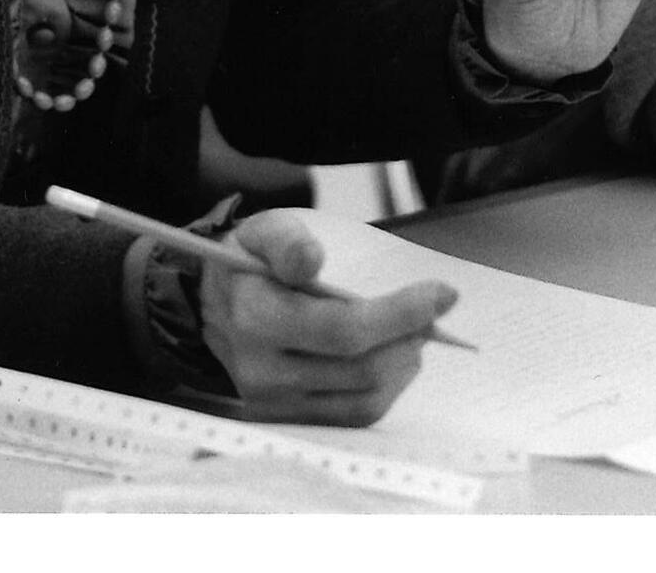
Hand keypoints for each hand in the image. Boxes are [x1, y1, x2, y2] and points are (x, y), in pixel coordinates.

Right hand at [195, 209, 457, 425]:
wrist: (212, 306)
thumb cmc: (251, 263)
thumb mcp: (263, 232)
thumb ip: (287, 242)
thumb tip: (311, 260)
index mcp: (255, 320)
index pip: (343, 330)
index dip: (401, 315)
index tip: (444, 294)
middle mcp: (262, 373)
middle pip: (361, 370)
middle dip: (409, 339)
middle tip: (433, 312)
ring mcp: (274, 406)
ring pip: (363, 400)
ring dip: (403, 367)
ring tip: (416, 335)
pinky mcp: (288, 423)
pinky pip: (352, 417)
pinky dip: (386, 390)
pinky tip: (394, 359)